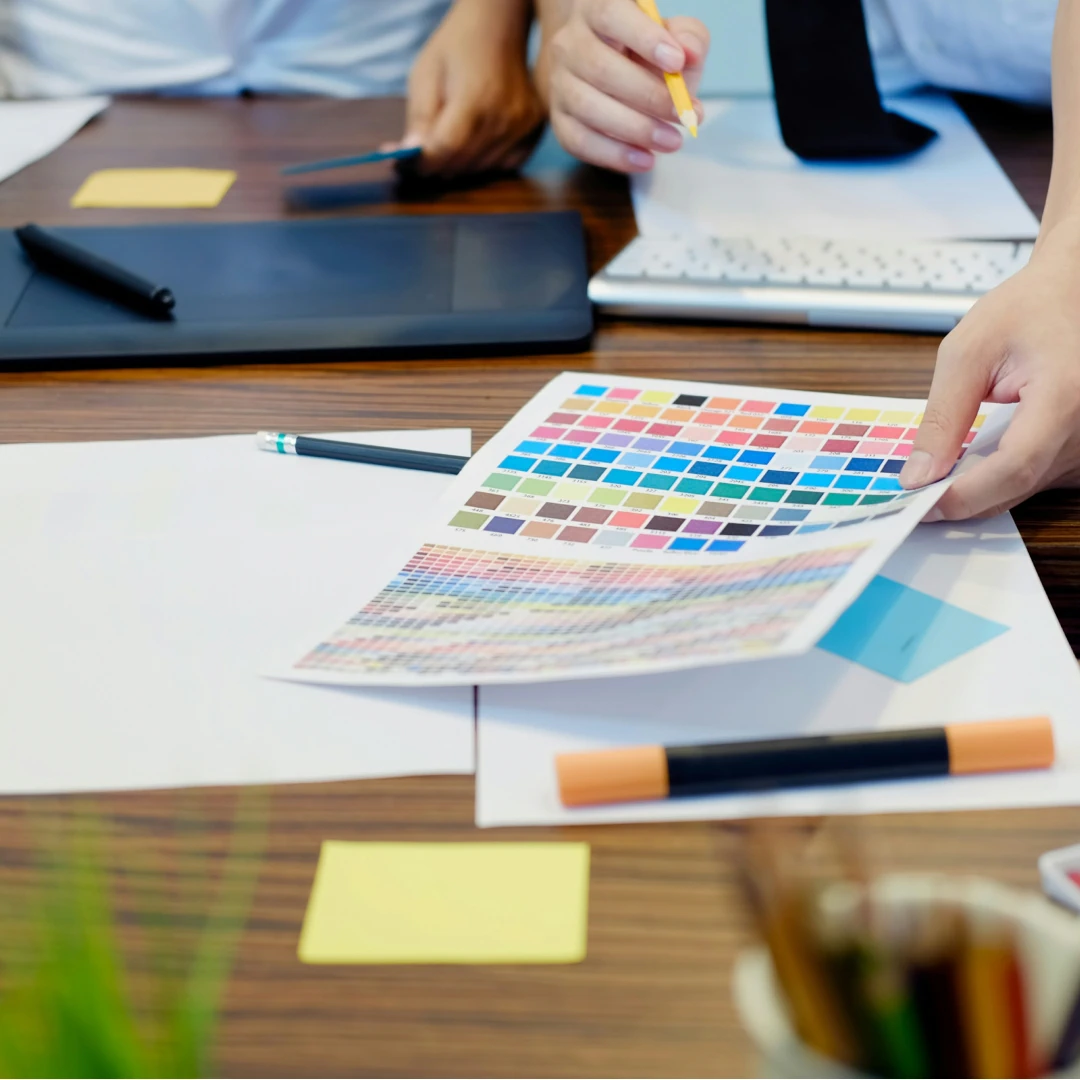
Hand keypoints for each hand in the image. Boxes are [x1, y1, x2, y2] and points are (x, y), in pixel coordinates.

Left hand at [395, 0, 544, 177]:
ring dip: (460, 164)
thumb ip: (418, 117)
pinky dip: (485, 162)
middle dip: (438, 164)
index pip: (445, 149)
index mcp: (474, 98)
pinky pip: (505, 165)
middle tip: (425, 151)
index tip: (407, 164)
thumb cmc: (456, 47)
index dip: (422, 162)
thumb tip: (409, 156)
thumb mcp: (425, 73)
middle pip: (462, 164)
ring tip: (451, 140)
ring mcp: (522, 125)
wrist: (498, 26)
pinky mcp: (534, 129)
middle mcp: (503, 117)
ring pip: (481, 168)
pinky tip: (476, 142)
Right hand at [542, 0, 708, 172]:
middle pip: (600, 68)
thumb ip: (688, 38)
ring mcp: (560, 82)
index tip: (677, 62)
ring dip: (635, 129)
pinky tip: (646, 159)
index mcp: (597, 9)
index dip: (644, 38)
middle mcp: (570, 43)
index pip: (611, 15)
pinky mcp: (559, 119)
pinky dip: (615, 154)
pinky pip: (580, 141)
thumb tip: (690, 53)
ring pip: (589, 107)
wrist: (612, 76)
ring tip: (672, 141)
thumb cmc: (648, 54)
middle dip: (648, 96)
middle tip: (684, 115)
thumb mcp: (674, 39)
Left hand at [899, 219, 1079, 519]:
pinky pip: (1041, 480)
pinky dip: (1004, 478)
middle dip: (964, 498)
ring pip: (1028, 489)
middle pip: (1020, 485)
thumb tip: (920, 474)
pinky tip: (978, 463)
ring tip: (944, 473)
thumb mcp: (967, 353)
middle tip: (917, 495)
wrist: (1069, 294)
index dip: (966, 492)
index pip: (1015, 465)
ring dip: (983, 489)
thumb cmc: (1027, 309)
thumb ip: (942, 417)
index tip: (922, 501)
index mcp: (1066, 394)